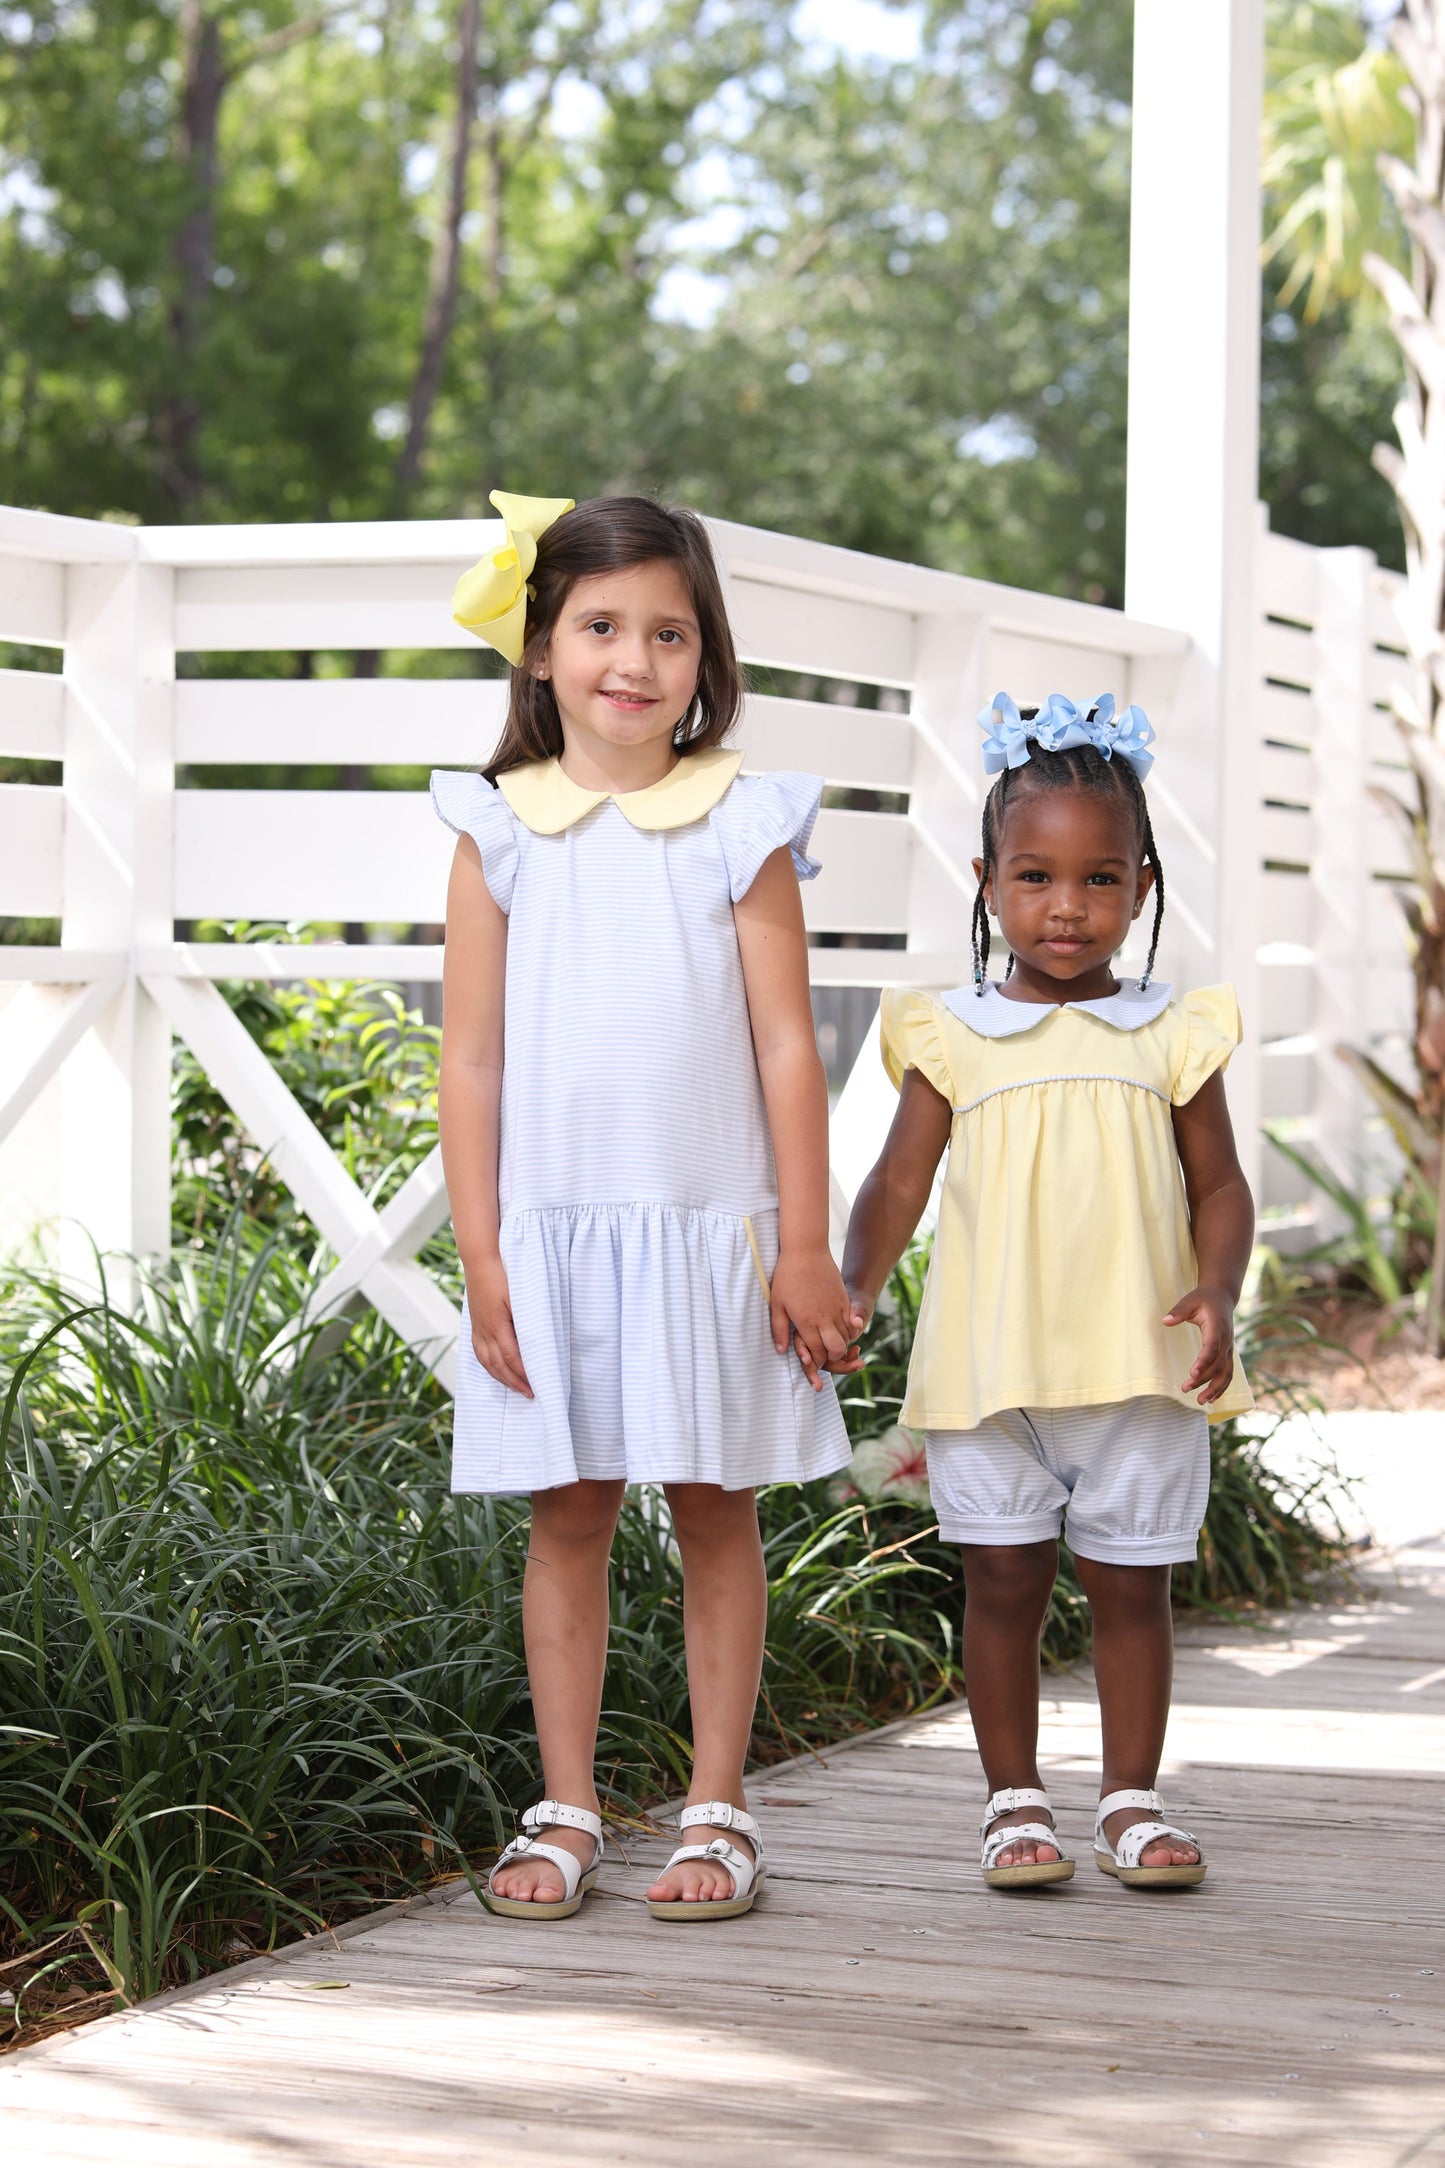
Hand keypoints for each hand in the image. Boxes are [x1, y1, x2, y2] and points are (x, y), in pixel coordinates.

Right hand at [465, 1251, 532, 1396]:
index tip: (536, 1386)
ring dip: (501, 1377)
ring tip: (515, 1387)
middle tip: (530, 1394)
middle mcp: (485, 1329)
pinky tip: (495, 1369)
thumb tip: (538, 1340)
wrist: (481, 1258)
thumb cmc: (504, 1272)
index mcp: (497, 1324)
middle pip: (498, 1364)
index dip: (523, 1374)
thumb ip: (527, 1318)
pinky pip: (478, 1352)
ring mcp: (478, 1327)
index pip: (511, 1357)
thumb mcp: (520, 1294)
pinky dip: (488, 1365)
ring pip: (486, 1361)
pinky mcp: (475, 1324)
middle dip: (514, 1381)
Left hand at [769, 1246, 865, 1391]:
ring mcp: (837, 1308)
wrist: (806, 1250)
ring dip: (840, 1344)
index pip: (817, 1352)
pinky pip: (850, 1322)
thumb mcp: (776, 1304)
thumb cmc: (787, 1276)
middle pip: (836, 1348)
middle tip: (824, 1355)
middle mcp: (825, 1317)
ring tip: (830, 1344)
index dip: (815, 1361)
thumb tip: (781, 1351)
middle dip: (832, 1357)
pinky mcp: (844, 1299)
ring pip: (846, 1336)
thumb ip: (778, 1330)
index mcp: (806, 1321)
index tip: (811, 1362)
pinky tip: (838, 1330)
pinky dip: (846, 1331)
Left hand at [1164, 1283, 1235, 1404]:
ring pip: (1227, 1373)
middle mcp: (1227, 1340)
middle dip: (1203, 1379)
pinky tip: (1210, 1399)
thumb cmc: (1203, 1299)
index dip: (1204, 1361)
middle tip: (1185, 1388)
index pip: (1212, 1347)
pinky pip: (1228, 1374)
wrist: (1222, 1297)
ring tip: (1201, 1401)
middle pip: (1218, 1364)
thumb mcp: (1190, 1300)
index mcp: (1217, 1326)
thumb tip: (1165, 1321)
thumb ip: (1178, 1311)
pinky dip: (1221, 1388)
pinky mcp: (1228, 1354)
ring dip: (1215, 1389)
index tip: (1192, 1373)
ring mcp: (1229, 1348)